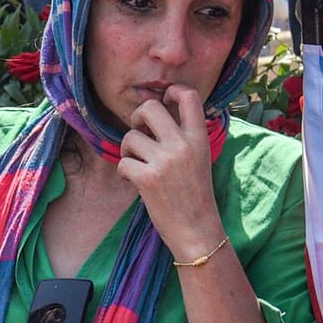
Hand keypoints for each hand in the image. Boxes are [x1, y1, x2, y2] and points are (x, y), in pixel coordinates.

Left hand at [117, 85, 225, 259]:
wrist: (197, 230)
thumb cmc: (195, 195)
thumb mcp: (200, 157)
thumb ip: (184, 135)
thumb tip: (156, 112)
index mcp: (199, 137)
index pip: (189, 96)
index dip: (172, 91)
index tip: (164, 102)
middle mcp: (183, 144)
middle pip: (150, 107)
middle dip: (137, 116)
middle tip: (140, 132)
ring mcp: (165, 161)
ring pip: (130, 137)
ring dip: (128, 150)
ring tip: (137, 164)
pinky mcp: (147, 178)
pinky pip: (122, 163)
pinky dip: (124, 172)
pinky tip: (135, 181)